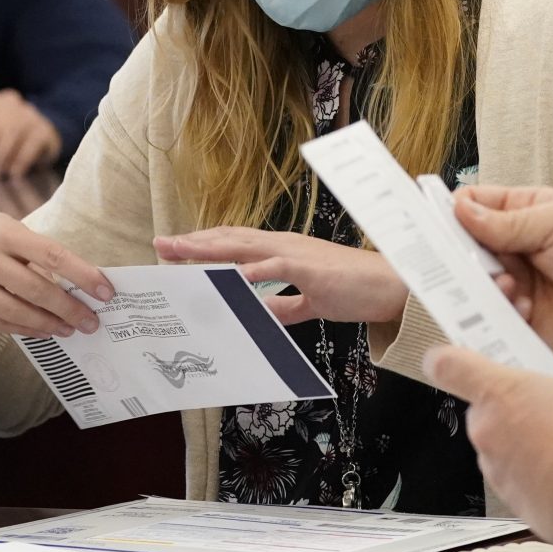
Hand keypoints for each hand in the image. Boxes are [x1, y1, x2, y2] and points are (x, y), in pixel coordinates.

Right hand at [0, 205, 114, 338]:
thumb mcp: (10, 229)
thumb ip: (38, 254)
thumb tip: (78, 288)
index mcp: (3, 232)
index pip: (52, 255)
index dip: (83, 275)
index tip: (106, 292)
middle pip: (36, 289)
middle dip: (69, 309)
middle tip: (92, 322)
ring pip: (16, 312)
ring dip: (49, 324)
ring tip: (70, 329)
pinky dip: (24, 329)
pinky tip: (43, 330)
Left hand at [152, 228, 407, 326]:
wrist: (391, 288)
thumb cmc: (355, 291)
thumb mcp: (311, 300)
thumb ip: (285, 305)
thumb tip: (260, 312)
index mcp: (284, 251)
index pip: (236, 242)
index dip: (205, 244)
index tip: (177, 249)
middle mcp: (284, 245)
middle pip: (230, 239)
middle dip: (193, 242)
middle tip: (161, 245)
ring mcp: (296, 254)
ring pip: (242, 246)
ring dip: (208, 248)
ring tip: (179, 252)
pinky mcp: (309, 268)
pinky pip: (273, 268)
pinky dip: (248, 271)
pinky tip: (226, 276)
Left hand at [424, 345, 552, 542]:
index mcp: (500, 393)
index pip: (447, 366)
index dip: (446, 361)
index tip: (453, 361)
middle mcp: (487, 430)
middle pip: (483, 413)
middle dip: (508, 414)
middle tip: (543, 415)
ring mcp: (494, 468)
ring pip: (498, 449)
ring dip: (521, 448)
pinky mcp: (508, 499)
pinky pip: (514, 481)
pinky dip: (531, 478)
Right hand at [454, 185, 552, 402]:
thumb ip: (507, 221)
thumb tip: (459, 209)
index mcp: (526, 212)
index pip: (475, 204)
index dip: (452, 211)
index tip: (433, 220)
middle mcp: (516, 246)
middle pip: (466, 245)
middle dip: (462, 252)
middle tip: (466, 258)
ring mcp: (516, 282)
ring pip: (474, 281)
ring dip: (485, 282)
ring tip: (509, 286)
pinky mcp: (519, 317)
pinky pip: (490, 314)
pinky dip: (498, 310)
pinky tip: (521, 307)